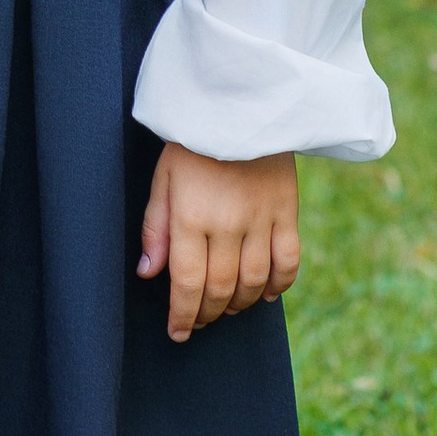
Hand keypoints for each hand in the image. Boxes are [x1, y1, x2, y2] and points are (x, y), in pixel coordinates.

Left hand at [138, 142, 299, 341]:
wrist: (241, 102)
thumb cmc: (193, 141)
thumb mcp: (162, 177)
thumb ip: (155, 227)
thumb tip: (148, 272)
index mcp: (190, 215)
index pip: (186, 281)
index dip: (182, 314)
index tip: (177, 333)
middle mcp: (227, 223)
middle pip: (221, 287)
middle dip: (207, 313)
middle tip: (198, 322)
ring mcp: (261, 218)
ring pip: (254, 281)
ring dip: (240, 304)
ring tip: (226, 309)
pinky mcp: (287, 211)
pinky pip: (288, 260)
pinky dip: (279, 285)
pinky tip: (266, 295)